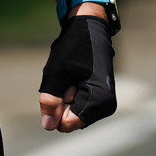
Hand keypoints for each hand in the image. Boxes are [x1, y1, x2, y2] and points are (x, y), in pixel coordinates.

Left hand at [38, 10, 116, 131]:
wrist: (90, 29)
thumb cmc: (73, 48)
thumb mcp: (55, 73)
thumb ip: (50, 101)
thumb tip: (49, 126)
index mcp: (99, 100)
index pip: (66, 124)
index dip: (58, 105)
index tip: (66, 83)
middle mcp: (107, 106)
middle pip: (70, 120)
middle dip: (63, 101)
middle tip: (70, 77)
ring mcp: (105, 105)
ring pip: (72, 114)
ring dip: (67, 97)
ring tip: (74, 76)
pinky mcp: (101, 101)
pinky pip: (77, 108)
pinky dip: (72, 95)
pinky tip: (77, 77)